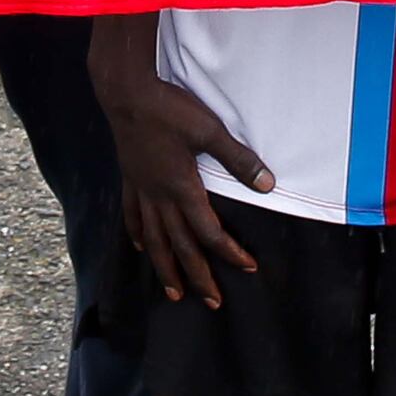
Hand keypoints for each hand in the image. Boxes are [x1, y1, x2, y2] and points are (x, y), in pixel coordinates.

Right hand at [90, 17, 266, 307]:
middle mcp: (160, 197)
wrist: (127, 93)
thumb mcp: (210, 131)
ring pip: (155, 240)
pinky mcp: (130, 179)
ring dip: (166, 268)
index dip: (230, 252)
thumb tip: (268, 185)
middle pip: (180, 246)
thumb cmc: (170, 110)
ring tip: (174, 293)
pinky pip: (133, 216)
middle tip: (212, 302)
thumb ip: (239, 160)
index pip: (208, 232)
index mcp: (182, 188)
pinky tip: (142, 248)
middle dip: (198, 276)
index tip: (248, 267)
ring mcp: (142, 190)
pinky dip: (139, 236)